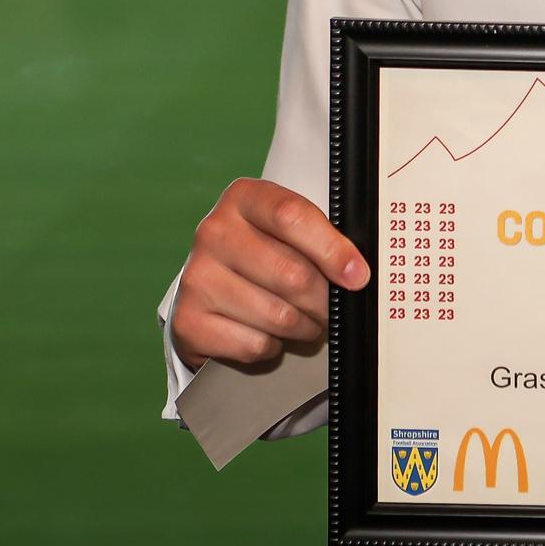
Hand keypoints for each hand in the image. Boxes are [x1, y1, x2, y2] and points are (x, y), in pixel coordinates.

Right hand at [170, 178, 370, 367]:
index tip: (357, 275)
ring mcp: (196, 276)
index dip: (332, 250)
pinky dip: (272, 346)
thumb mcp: (289, 232)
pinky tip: (267, 332)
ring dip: (303, 327)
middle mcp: (214, 232)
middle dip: (323, 300)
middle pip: (292, 274)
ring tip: (302, 321)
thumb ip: (321, 241)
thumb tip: (355, 274)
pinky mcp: (188, 321)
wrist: (210, 290)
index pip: (292, 216)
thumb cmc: (263, 255)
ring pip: (278, 315)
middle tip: (328, 307)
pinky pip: (254, 344)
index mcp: (244, 198)